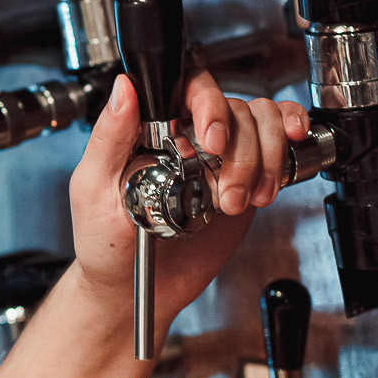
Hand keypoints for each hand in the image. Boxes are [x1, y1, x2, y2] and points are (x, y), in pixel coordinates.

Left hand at [67, 69, 310, 328]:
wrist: (132, 292)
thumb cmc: (104, 244)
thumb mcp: (94, 189)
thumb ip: (110, 136)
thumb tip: (124, 89)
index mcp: (147, 128)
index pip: (186, 86)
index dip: (208, 104)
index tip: (212, 141)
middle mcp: (184, 135)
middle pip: (232, 105)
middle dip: (239, 148)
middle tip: (224, 190)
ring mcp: (216, 157)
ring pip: (259, 122)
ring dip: (261, 160)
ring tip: (237, 201)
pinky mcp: (240, 179)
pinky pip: (274, 146)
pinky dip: (283, 153)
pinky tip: (272, 176)